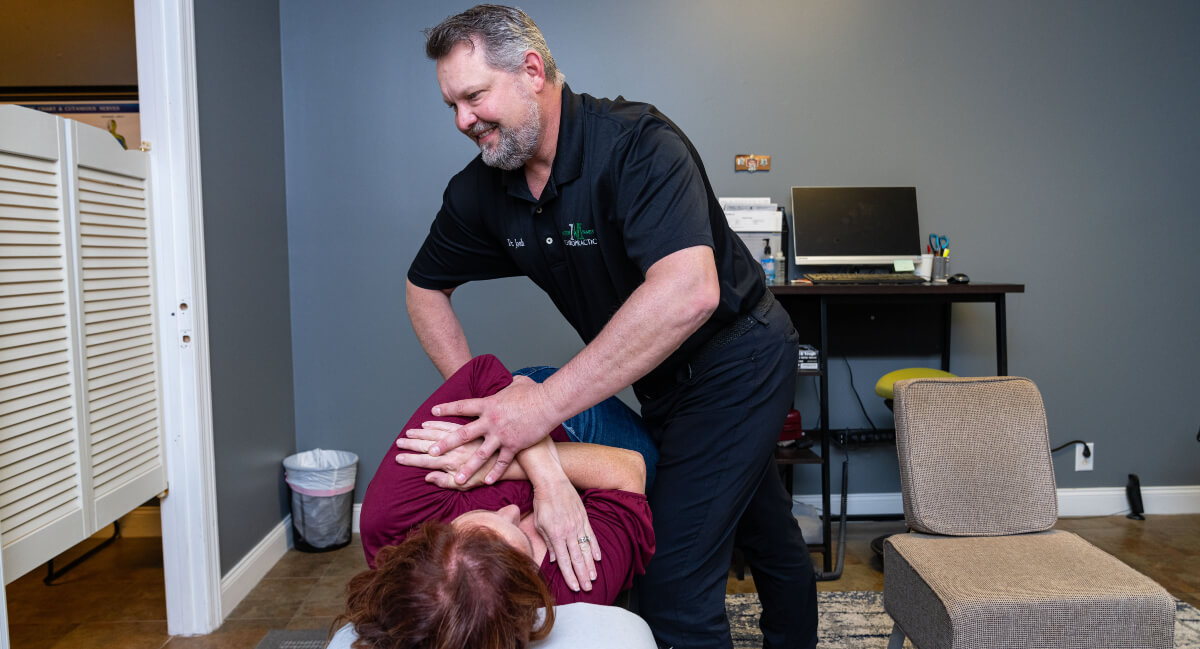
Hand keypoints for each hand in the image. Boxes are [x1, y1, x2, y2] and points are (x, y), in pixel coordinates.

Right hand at [396, 422, 493, 489]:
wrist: (507, 459)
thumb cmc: (485, 475)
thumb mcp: (466, 485)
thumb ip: (445, 481)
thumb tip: (427, 478)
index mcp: (452, 464)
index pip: (426, 461)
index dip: (411, 459)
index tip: (398, 457)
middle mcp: (454, 449)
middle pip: (428, 445)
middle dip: (411, 444)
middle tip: (398, 442)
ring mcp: (460, 438)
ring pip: (436, 433)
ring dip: (420, 433)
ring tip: (408, 433)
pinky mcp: (467, 428)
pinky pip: (448, 425)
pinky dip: (435, 423)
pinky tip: (426, 423)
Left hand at [426, 375, 558, 484]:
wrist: (549, 403)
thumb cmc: (534, 392)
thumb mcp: (517, 383)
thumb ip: (508, 384)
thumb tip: (510, 379)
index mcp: (488, 404)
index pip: (462, 406)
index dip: (447, 408)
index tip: (433, 411)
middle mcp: (490, 421)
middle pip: (463, 434)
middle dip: (445, 444)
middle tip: (431, 452)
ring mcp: (501, 435)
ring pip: (480, 454)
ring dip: (468, 467)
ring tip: (457, 479)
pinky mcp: (514, 445)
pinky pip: (502, 462)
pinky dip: (495, 472)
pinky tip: (488, 481)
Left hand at [533, 478, 599, 592]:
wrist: (552, 481)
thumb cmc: (542, 503)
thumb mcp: (539, 524)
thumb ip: (548, 543)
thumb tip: (556, 560)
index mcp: (556, 535)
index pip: (564, 561)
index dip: (570, 576)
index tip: (575, 588)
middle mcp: (569, 532)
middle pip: (577, 559)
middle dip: (582, 575)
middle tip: (588, 589)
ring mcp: (578, 524)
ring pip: (586, 549)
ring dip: (590, 565)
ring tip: (594, 577)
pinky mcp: (584, 518)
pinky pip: (591, 536)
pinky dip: (595, 547)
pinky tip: (597, 558)